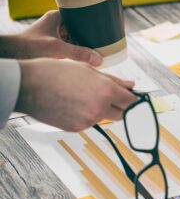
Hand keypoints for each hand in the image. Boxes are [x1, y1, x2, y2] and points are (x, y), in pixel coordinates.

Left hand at [0, 11, 101, 65]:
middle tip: (106, 37)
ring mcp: (54, 34)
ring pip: (75, 35)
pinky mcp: (53, 44)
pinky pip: (70, 44)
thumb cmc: (28, 46)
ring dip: (85, 41)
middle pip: (79, 25)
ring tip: (101, 45)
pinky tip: (87, 54)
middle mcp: (57, 24)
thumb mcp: (56, 49)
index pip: (79, 13)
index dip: (92, 18)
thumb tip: (99, 60)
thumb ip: (78, 53)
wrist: (10, 54)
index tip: (104, 23)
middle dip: (91, 31)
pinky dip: (78, 48)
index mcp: (58, 17)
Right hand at [16, 59, 136, 131]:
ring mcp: (88, 120)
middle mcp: (100, 107)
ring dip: (100, 110)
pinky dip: (85, 115)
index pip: (132, 102)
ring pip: (103, 118)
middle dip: (119, 107)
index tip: (130, 98)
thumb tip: (131, 85)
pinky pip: (89, 123)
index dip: (132, 99)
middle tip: (108, 97)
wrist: (28, 86)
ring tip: (81, 96)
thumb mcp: (88, 70)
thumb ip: (113, 80)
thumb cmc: (57, 72)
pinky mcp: (77, 128)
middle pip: (122, 114)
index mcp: (106, 90)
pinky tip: (72, 104)